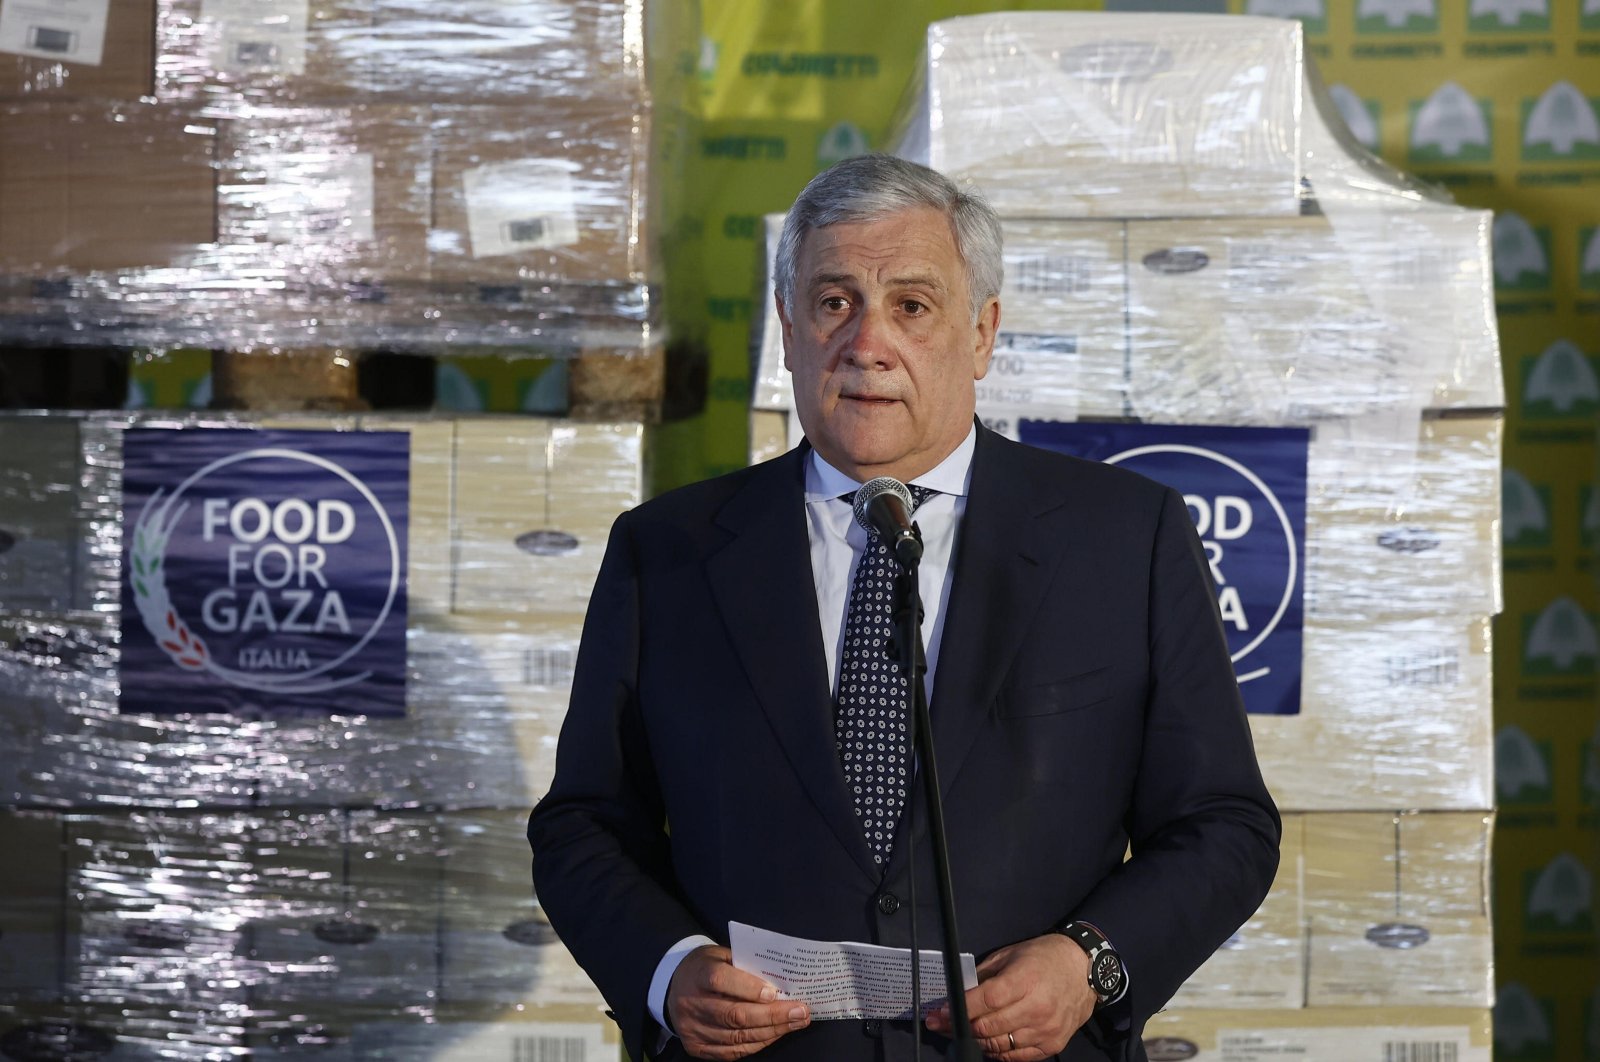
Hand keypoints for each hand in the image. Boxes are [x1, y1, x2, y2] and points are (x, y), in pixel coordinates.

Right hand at [665, 944, 810, 1058]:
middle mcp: (692, 1004)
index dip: (749, 988)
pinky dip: (757, 1044)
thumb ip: (745, 966)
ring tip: (796, 1023)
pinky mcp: (696, 1047)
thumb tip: (780, 981)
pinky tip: (775, 1034)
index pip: (721, 981)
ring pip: (737, 1036)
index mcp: (698, 974)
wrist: (673, 986)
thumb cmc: (706, 967)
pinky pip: (732, 1051)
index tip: (776, 993)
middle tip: (800, 1012)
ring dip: (771, 1032)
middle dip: (772, 1015)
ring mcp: (693, 1029)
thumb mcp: (721, 955)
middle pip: (735, 1015)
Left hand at [924, 933, 1095, 1059]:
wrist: (1084, 970)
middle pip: (988, 1027)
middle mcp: (1037, 1008)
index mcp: (1025, 980)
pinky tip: (986, 1042)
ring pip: (999, 1045)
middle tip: (940, 1025)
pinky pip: (1017, 1056)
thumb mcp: (1010, 956)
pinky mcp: (1053, 1044)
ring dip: (975, 1041)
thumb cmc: (1044, 958)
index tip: (940, 1012)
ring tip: (960, 1033)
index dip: (960, 1009)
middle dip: (958, 1027)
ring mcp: (1046, 1029)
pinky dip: (998, 1052)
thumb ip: (985, 976)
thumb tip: (959, 994)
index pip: (986, 1001)